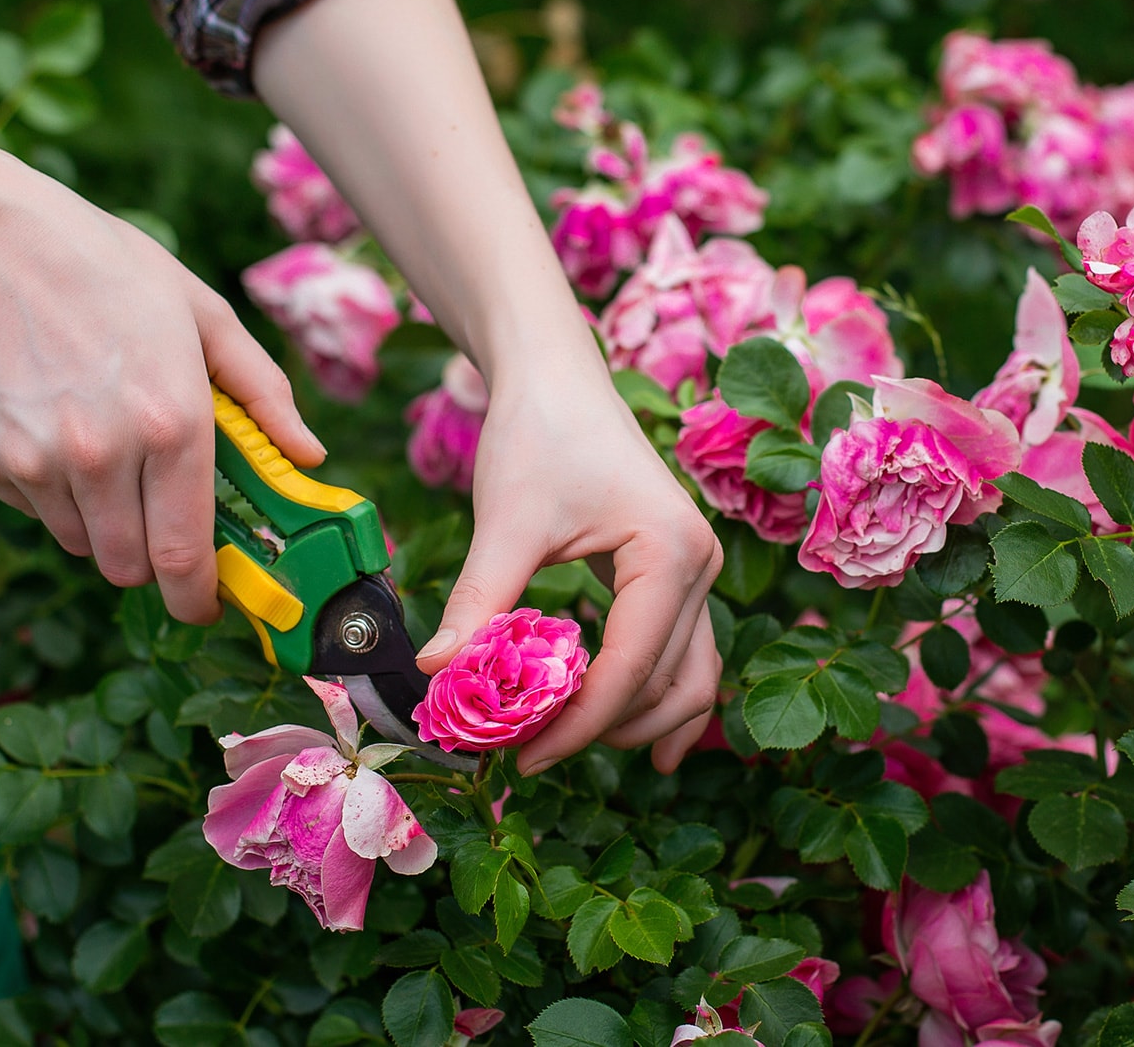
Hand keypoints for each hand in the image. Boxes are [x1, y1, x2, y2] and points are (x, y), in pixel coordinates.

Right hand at [0, 162, 322, 623]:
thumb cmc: (113, 274)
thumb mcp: (208, 318)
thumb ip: (265, 396)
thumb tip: (309, 456)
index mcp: (171, 424)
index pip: (184, 554)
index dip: (197, 596)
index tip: (206, 603)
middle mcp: (102, 454)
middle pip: (130, 566)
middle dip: (153, 558)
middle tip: (160, 515)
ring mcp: (36, 459)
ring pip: (81, 543)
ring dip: (103, 521)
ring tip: (106, 448)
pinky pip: (34, 510)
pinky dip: (53, 491)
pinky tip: (57, 426)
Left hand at [414, 363, 722, 774]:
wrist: (556, 376)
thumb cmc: (536, 434)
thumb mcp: (505, 521)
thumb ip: (480, 601)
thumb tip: (435, 673)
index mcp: (668, 553)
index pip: (630, 668)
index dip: (578, 725)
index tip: (521, 758)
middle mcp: (698, 565)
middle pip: (672, 684)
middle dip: (605, 730)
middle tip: (532, 757)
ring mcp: (695, 570)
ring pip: (689, 676)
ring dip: (639, 722)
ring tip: (572, 752)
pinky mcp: (676, 572)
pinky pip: (681, 652)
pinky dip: (656, 695)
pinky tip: (626, 733)